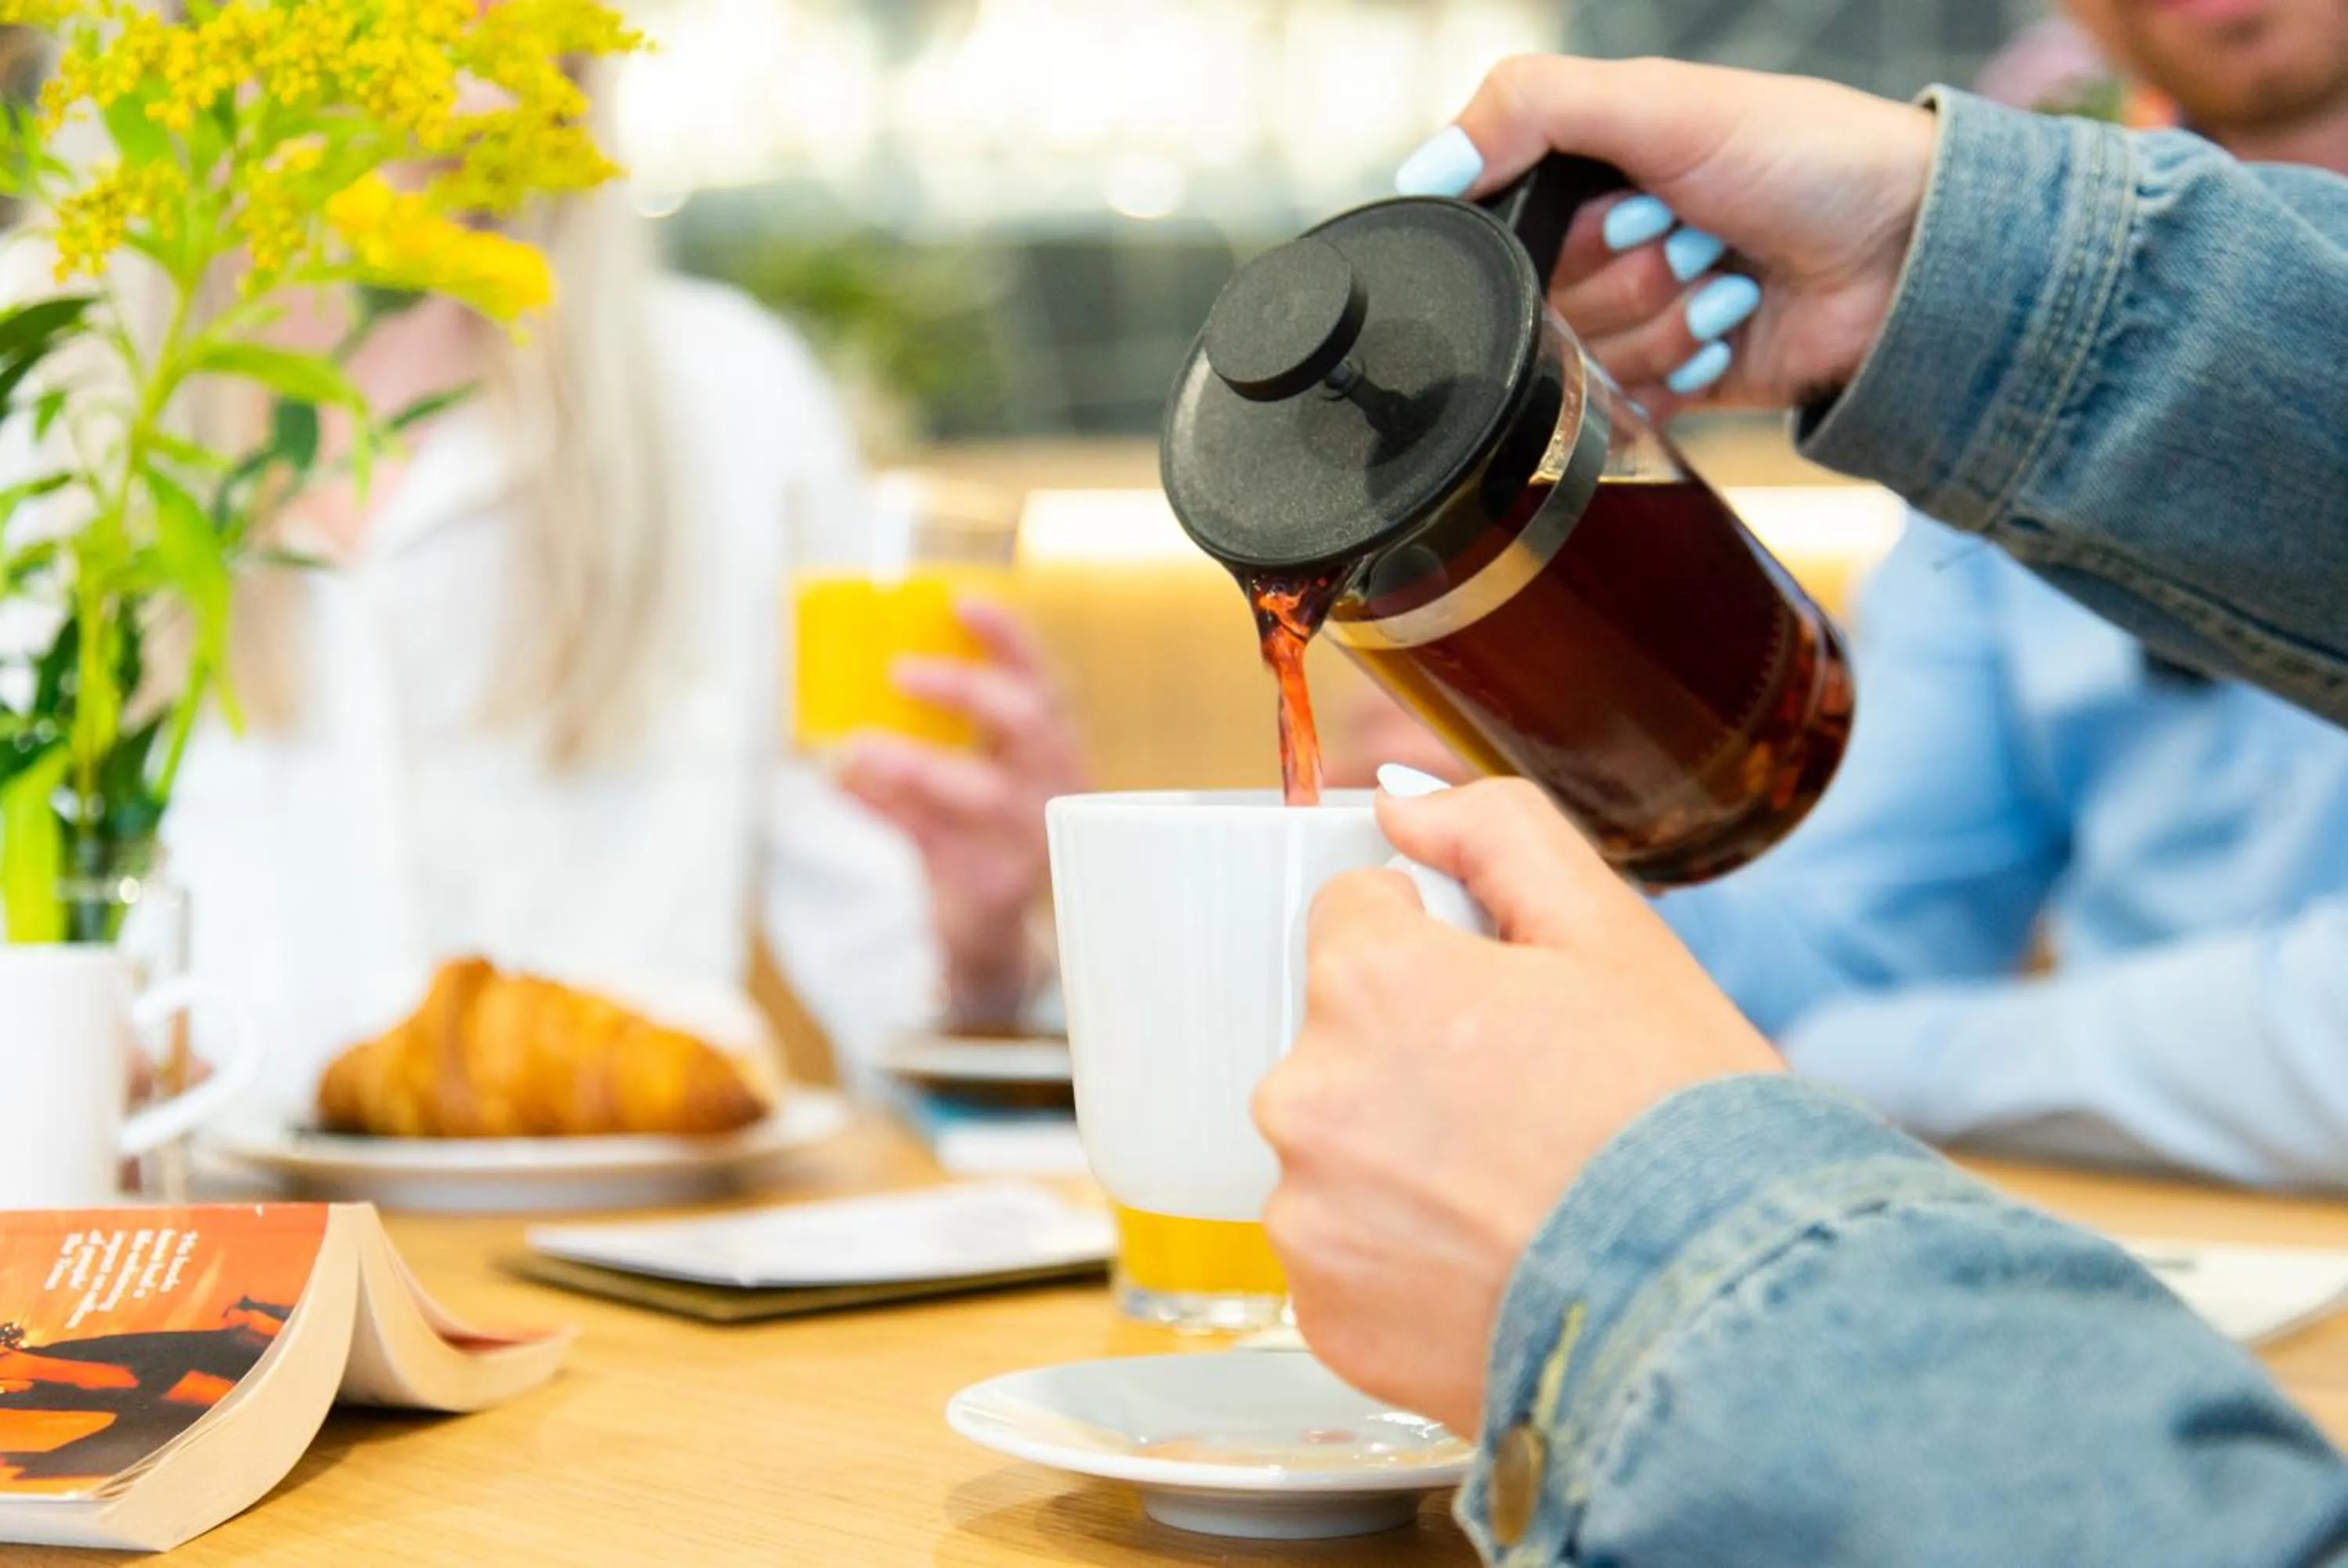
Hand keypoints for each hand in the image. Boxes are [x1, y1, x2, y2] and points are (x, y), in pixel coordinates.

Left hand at [836, 597, 1087, 1027]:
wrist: (987, 927)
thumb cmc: (977, 827)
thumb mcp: (977, 767)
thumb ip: (942, 726)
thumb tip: (860, 672)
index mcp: (1055, 744)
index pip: (1044, 677)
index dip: (1010, 637)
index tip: (962, 603)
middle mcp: (1056, 785)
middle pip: (1026, 722)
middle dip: (964, 689)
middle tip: (898, 672)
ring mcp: (1029, 838)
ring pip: (981, 790)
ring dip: (914, 761)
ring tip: (859, 745)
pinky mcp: (993, 884)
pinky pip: (935, 840)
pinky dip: (884, 807)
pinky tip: (845, 784)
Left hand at [1253, 779, 1782, 1433]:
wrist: (1718, 1312)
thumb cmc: (1677, 1119)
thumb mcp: (1609, 930)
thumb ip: (1493, 829)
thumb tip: (1399, 803)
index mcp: (1366, 981)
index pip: (1358, 919)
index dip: (1444, 953)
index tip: (1508, 1007)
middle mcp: (1305, 1094)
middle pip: (1345, 1040)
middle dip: (1420, 1059)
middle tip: (1531, 1109)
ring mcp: (1307, 1217)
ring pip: (1344, 1153)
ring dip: (1408, 1164)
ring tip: (1522, 1195)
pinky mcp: (1325, 1316)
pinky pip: (1349, 1262)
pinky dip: (1406, 1263)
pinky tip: (1496, 1263)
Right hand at [1408, 55, 1937, 413]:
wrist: (1912, 256)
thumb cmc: (1810, 157)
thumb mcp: (1661, 101)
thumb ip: (1530, 108)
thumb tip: (1423, 166)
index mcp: (1587, 171)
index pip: (1501, 229)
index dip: (1562, 233)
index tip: (1633, 206)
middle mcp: (1601, 246)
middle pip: (1542, 305)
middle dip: (1626, 275)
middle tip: (1693, 234)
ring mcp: (1635, 318)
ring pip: (1584, 363)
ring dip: (1665, 323)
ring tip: (1728, 279)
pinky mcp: (1668, 384)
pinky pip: (1622, 410)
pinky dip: (1677, 376)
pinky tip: (1729, 334)